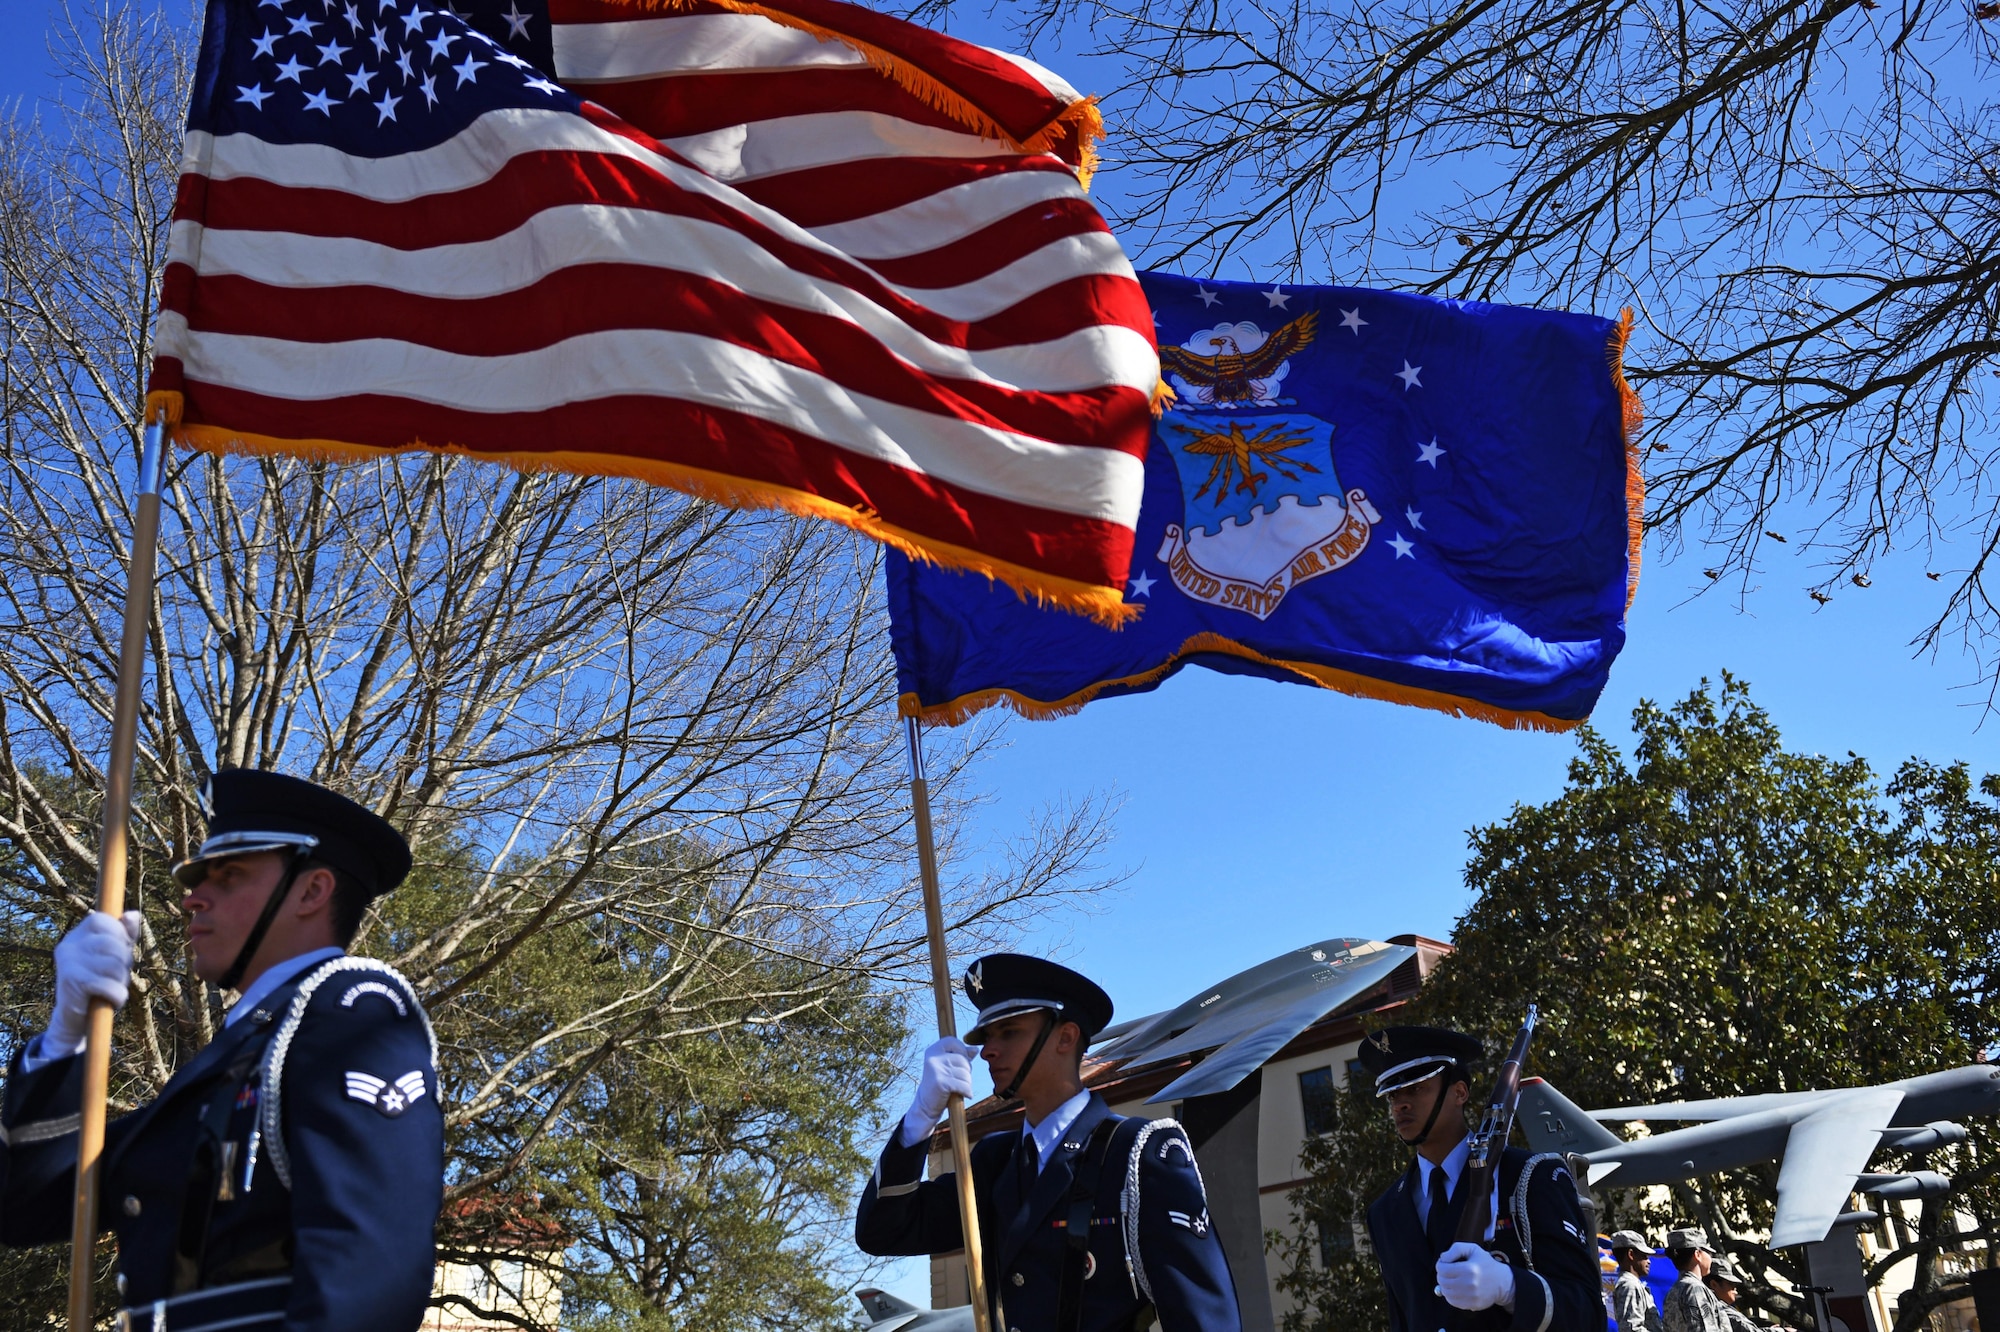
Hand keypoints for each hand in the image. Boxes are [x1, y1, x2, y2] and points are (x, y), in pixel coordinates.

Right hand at [45, 911, 140, 1053]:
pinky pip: (111, 986)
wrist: (74, 1017)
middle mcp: (69, 946)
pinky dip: (118, 997)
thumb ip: (125, 934)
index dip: (119, 933)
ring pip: (115, 966)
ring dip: (121, 981)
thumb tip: (133, 915)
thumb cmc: (98, 980)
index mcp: (77, 935)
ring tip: (111, 987)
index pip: (102, 920)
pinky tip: (110, 1000)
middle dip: (124, 962)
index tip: (119, 950)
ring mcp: (68, 964)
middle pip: (113, 944)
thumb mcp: (114, 955)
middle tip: (116, 975)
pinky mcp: (72, 983)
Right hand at [900, 1036, 976, 1144]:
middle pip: (963, 1059)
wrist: (925, 1106)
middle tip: (960, 1080)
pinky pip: (964, 1085)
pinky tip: (966, 1095)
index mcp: (933, 1051)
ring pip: (965, 1073)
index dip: (962, 1049)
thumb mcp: (947, 1067)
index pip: (952, 1041)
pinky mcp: (940, 1082)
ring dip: (967, 1083)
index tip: (963, 1061)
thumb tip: (975, 1049)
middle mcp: (933, 1058)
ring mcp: (936, 1070)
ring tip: (959, 1088)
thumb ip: (960, 1056)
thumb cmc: (940, 1084)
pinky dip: (968, 1091)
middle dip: (967, 1072)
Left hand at [1436, 1241, 1515, 1311]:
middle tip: (1447, 1272)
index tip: (1445, 1263)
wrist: (1502, 1282)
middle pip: (1442, 1281)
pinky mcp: (1472, 1305)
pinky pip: (1452, 1302)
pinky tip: (1456, 1289)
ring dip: (1445, 1285)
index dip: (1440, 1265)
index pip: (1442, 1269)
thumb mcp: (1472, 1249)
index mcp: (1469, 1269)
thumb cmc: (1485, 1263)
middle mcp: (1470, 1284)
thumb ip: (1455, 1249)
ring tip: (1452, 1280)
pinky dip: (1450, 1295)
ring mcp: (1471, 1296)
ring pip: (1446, 1292)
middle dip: (1441, 1275)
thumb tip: (1443, 1258)